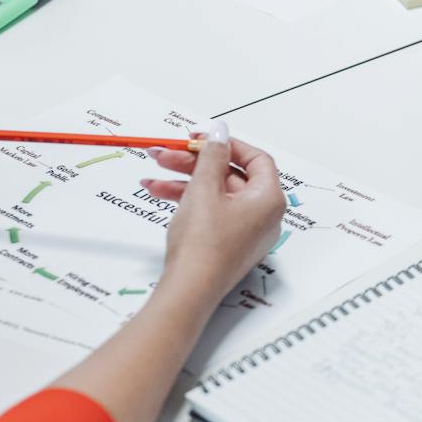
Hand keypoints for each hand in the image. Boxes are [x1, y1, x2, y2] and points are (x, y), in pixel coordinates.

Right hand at [139, 121, 286, 308]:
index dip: (228, 145)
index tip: (202, 139)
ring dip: (184, 180)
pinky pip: (212, 212)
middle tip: (167, 154)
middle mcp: (264, 216)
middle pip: (231, 176)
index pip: (257, 159)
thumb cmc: (203, 243)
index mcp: (269, 199)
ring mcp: (246, 232)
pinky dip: (188, 200)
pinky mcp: (228, 243)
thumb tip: (220, 132)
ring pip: (216, 194)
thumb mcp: (204, 188)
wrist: (189, 289)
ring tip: (152, 174)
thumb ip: (212, 155)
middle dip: (196, 162)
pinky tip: (159, 192)